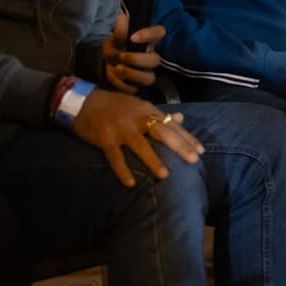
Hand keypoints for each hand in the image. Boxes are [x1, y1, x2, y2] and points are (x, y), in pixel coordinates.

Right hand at [70, 90, 203, 187]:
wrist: (84, 102)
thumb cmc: (115, 106)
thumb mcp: (139, 106)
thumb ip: (159, 114)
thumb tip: (181, 117)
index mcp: (146, 109)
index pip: (171, 124)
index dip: (187, 137)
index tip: (201, 150)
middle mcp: (136, 117)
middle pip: (161, 131)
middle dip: (179, 145)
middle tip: (193, 160)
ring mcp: (121, 128)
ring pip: (140, 145)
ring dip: (153, 160)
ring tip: (165, 175)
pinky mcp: (105, 138)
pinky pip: (115, 156)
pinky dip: (123, 170)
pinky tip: (130, 183)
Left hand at [102, 11, 162, 93]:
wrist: (104, 66)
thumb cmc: (114, 49)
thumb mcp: (113, 39)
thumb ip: (119, 31)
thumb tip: (122, 17)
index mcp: (147, 41)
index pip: (159, 32)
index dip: (149, 34)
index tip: (133, 37)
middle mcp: (150, 57)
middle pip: (156, 60)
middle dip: (137, 59)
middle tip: (121, 57)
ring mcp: (145, 73)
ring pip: (149, 78)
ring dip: (132, 74)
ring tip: (118, 68)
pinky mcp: (138, 86)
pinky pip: (135, 89)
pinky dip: (123, 85)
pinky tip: (115, 77)